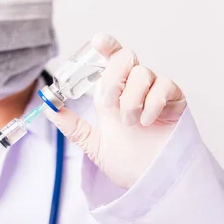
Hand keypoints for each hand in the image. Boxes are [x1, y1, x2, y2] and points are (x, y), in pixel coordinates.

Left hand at [45, 33, 186, 188]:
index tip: (97, 41)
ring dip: (130, 99)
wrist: (149, 182)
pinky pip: (165, 87)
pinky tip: (146, 122)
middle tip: (109, 103)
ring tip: (129, 123)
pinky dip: (151, 104)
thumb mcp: (91, 143)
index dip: (106, 46)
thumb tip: (48, 107)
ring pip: (143, 72)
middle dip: (114, 75)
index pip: (111, 60)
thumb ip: (71, 125)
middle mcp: (134, 89)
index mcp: (114, 94)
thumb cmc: (126, 162)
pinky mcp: (176, 102)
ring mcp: (155, 94)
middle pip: (127, 57)